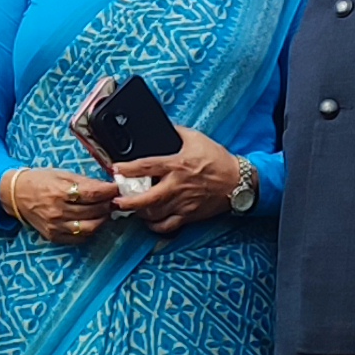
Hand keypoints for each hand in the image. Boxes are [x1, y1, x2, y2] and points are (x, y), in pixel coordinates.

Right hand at [0, 167, 119, 247]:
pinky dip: (90, 231)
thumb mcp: (61, 174)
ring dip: (102, 219)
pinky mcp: (54, 236)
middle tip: (113, 199)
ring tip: (104, 211)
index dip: (109, 191)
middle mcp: (58, 211)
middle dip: (108, 204)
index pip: (93, 194)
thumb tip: (105, 186)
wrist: (16, 194)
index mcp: (60, 191)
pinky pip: (79, 238)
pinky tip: (92, 221)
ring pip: (90, 227)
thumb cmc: (39, 181)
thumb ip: (84, 181)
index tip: (117, 187)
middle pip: (94, 211)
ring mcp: (56, 226)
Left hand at [108, 126, 246, 235]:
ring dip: (139, 213)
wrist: (239, 181)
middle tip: (115, 200)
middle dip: (127, 202)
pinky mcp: (189, 215)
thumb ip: (176, 133)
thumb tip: (163, 128)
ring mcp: (182, 203)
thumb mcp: (196, 139)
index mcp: (176, 165)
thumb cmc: (218, 160)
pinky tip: (149, 221)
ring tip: (131, 208)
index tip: (115, 170)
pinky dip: (155, 226)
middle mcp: (177, 186)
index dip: (127, 169)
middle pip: (145, 198)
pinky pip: (167, 226)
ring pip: (154, 214)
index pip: (145, 167)